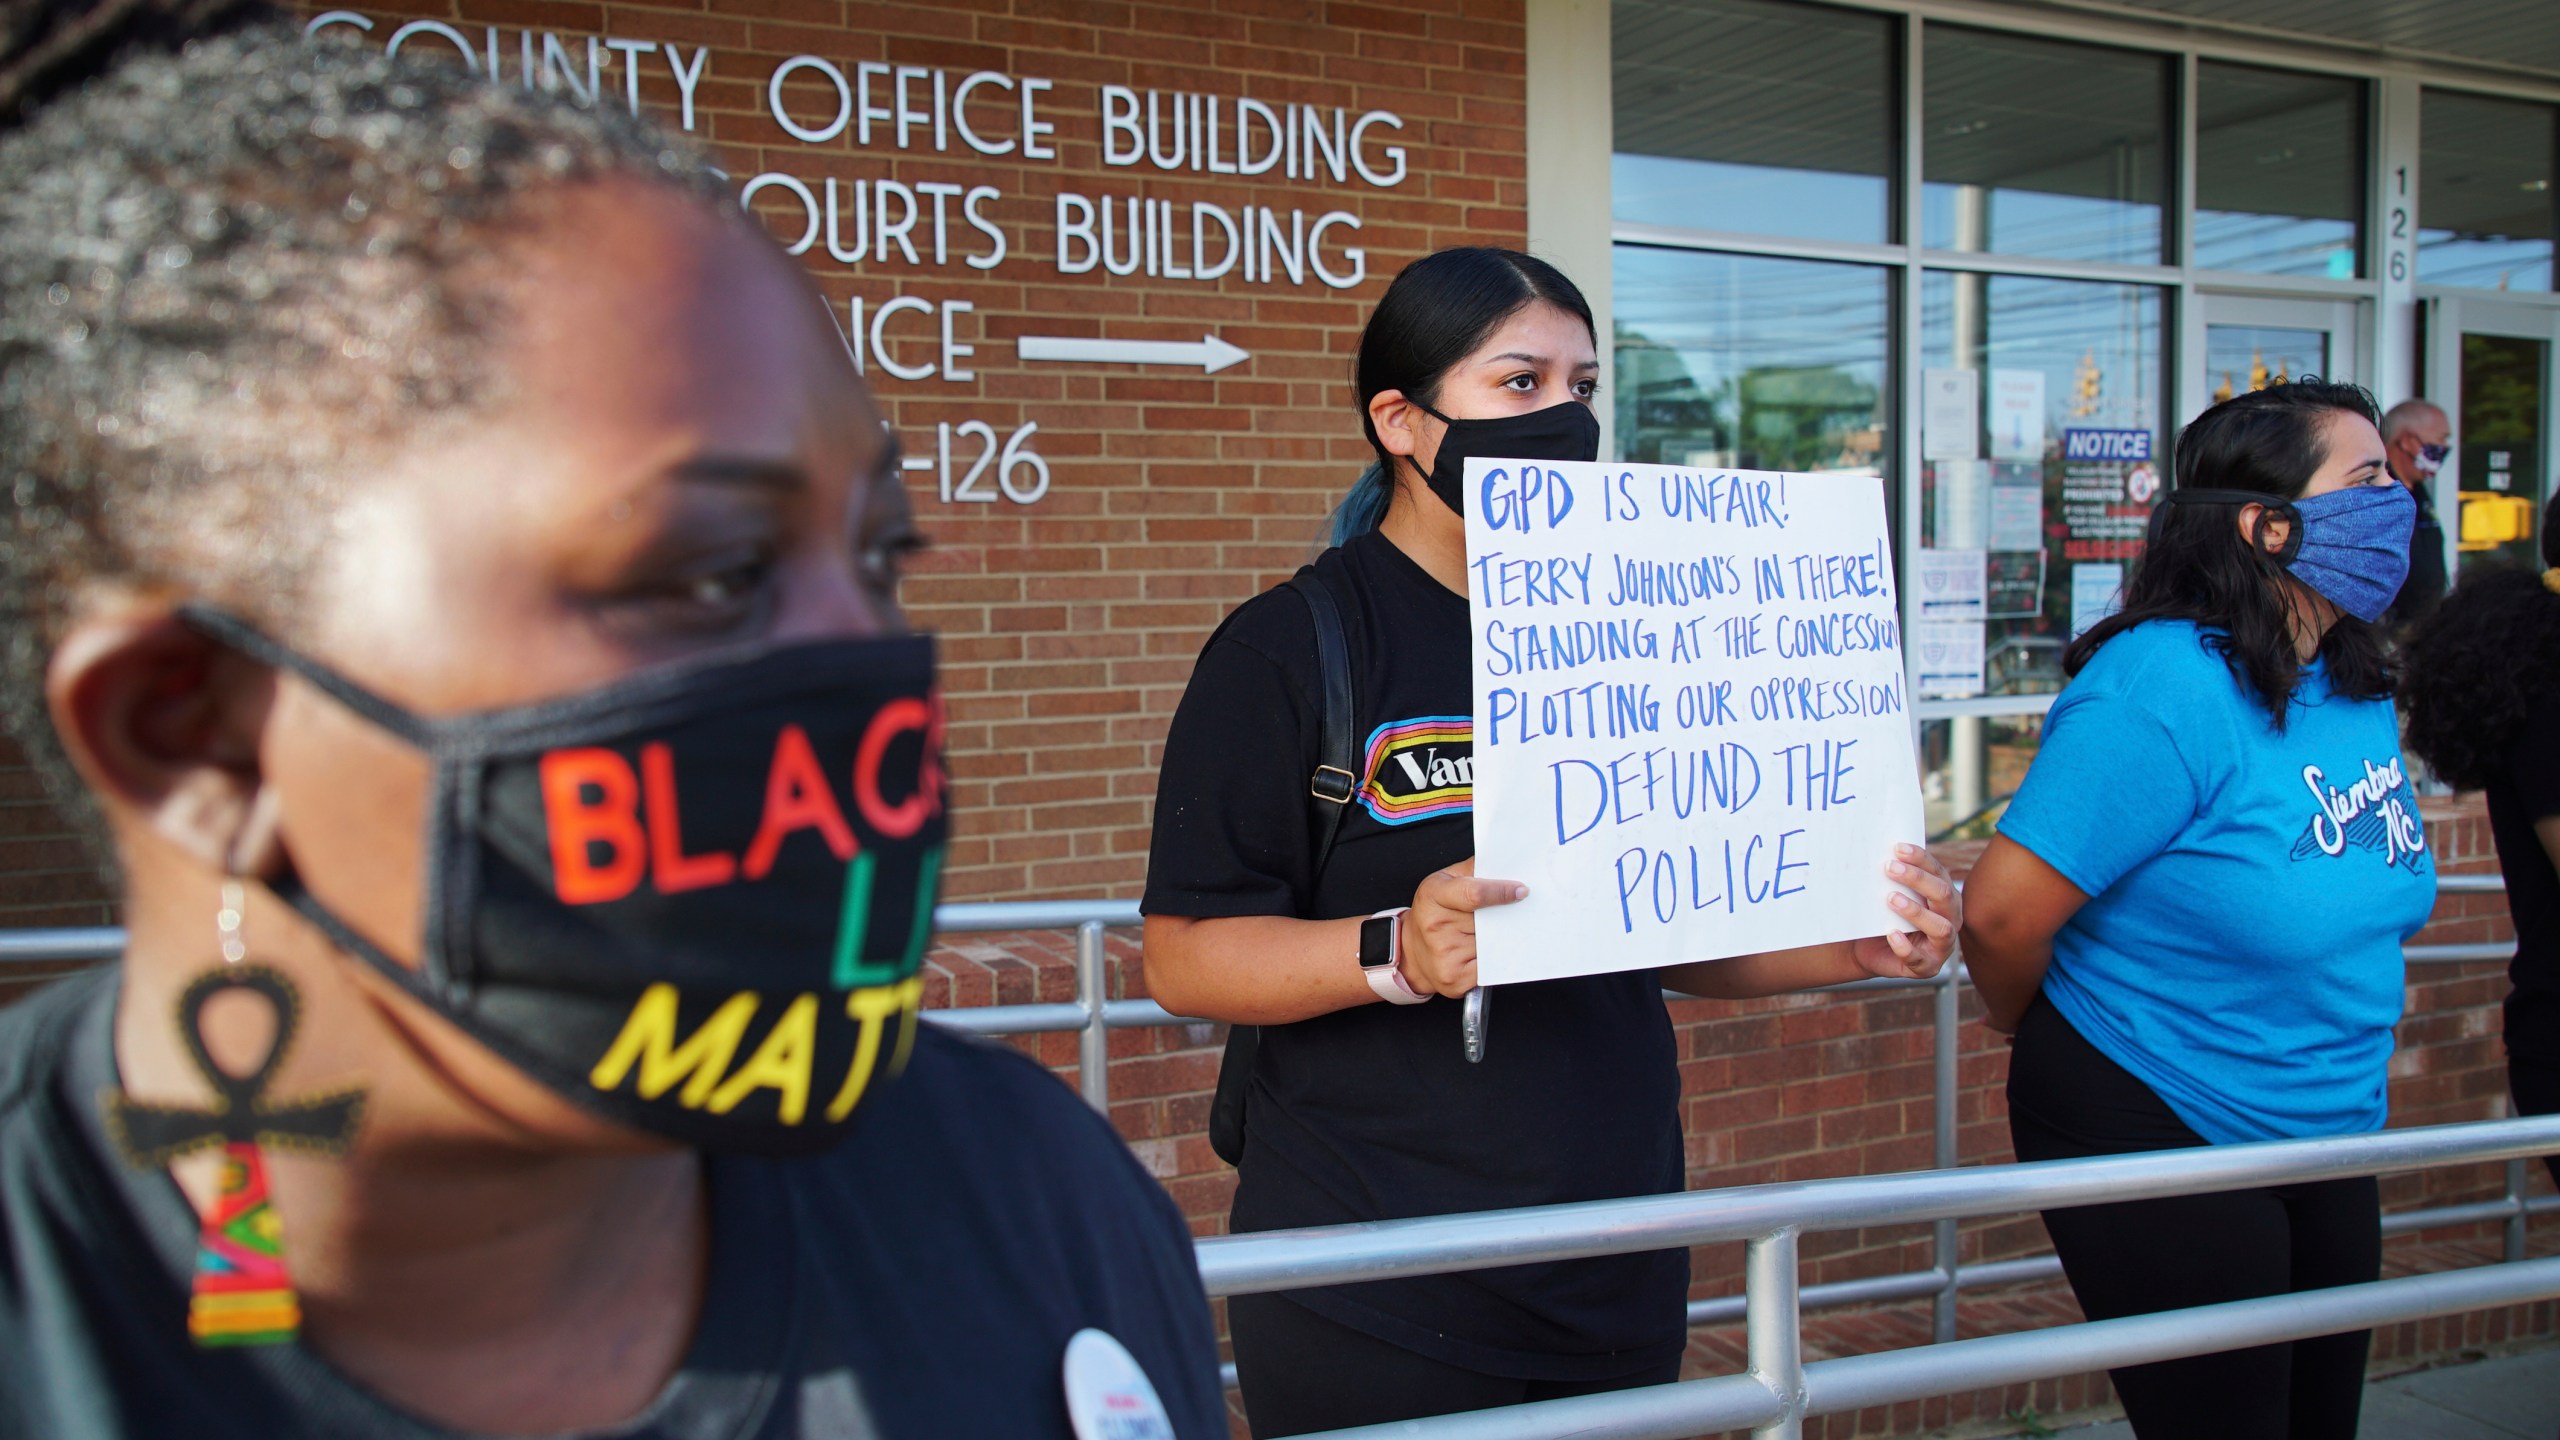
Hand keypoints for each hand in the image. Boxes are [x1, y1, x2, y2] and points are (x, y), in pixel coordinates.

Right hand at [1399, 858, 1527, 998]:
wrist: (1412, 952)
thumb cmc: (1434, 911)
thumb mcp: (1445, 880)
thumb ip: (1474, 870)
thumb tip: (1507, 862)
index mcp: (1433, 895)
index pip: (1474, 893)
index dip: (1501, 891)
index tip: (1521, 890)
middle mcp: (1435, 927)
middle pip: (1489, 921)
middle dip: (1504, 916)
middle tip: (1509, 912)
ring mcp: (1445, 956)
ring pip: (1494, 945)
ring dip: (1502, 938)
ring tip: (1492, 933)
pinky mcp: (1455, 979)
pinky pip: (1490, 967)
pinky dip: (1496, 959)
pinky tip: (1489, 952)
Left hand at [1848, 843, 1958, 980]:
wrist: (1869, 948)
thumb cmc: (1884, 915)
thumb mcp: (1892, 893)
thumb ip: (1895, 877)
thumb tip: (1883, 852)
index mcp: (1945, 895)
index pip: (1938, 872)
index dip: (1920, 859)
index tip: (1897, 848)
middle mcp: (1950, 918)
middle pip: (1943, 895)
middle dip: (1918, 879)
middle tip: (1890, 868)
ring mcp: (1942, 945)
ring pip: (1941, 927)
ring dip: (1916, 911)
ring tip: (1891, 899)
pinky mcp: (1927, 967)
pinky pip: (1919, 959)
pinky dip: (1905, 947)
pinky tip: (1891, 934)